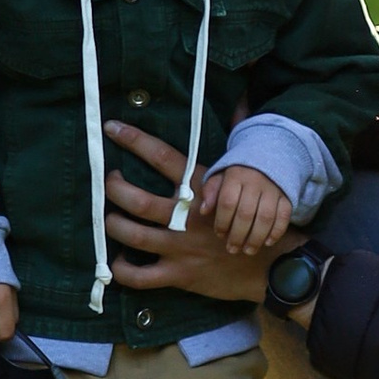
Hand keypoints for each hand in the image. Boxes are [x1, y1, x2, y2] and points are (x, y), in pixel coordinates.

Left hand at [102, 120, 289, 303]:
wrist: (271, 266)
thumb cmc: (251, 221)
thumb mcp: (237, 185)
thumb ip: (225, 150)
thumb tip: (241, 102)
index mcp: (200, 189)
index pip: (162, 156)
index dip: (134, 139)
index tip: (111, 127)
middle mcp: (187, 216)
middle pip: (138, 199)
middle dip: (114, 189)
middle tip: (108, 183)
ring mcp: (181, 247)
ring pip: (133, 235)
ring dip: (114, 225)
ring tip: (110, 219)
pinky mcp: (180, 275)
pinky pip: (141, 276)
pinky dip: (122, 270)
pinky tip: (119, 262)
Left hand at [190, 162, 293, 256]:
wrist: (269, 158)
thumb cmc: (240, 174)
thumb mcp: (221, 176)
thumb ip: (211, 192)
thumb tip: (203, 210)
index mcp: (236, 176)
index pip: (227, 202)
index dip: (222, 222)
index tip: (220, 234)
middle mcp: (256, 182)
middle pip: (246, 213)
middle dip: (238, 235)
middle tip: (232, 249)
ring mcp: (273, 190)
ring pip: (266, 218)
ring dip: (256, 238)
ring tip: (248, 250)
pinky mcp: (287, 197)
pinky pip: (284, 216)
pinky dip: (276, 232)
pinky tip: (267, 242)